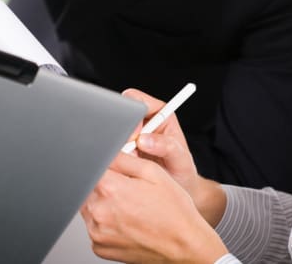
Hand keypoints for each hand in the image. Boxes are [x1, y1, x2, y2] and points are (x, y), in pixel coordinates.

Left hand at [81, 151, 227, 263]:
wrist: (184, 244)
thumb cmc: (173, 210)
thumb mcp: (152, 172)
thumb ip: (123, 158)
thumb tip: (107, 151)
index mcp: (110, 188)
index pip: (93, 167)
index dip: (106, 166)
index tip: (116, 171)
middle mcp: (99, 212)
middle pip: (89, 187)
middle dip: (104, 184)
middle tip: (127, 190)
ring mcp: (98, 232)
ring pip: (90, 207)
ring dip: (103, 203)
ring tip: (129, 208)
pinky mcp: (100, 247)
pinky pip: (96, 227)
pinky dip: (106, 223)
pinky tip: (126, 222)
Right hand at [121, 89, 224, 223]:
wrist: (176, 189)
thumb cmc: (182, 171)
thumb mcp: (181, 159)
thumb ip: (167, 146)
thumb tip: (144, 139)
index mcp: (159, 113)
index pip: (138, 101)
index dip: (132, 114)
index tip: (135, 134)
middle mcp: (141, 121)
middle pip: (118, 114)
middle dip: (121, 133)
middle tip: (129, 151)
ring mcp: (128, 136)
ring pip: (111, 134)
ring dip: (118, 149)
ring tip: (133, 163)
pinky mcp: (119, 151)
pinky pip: (108, 150)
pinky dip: (114, 159)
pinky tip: (126, 168)